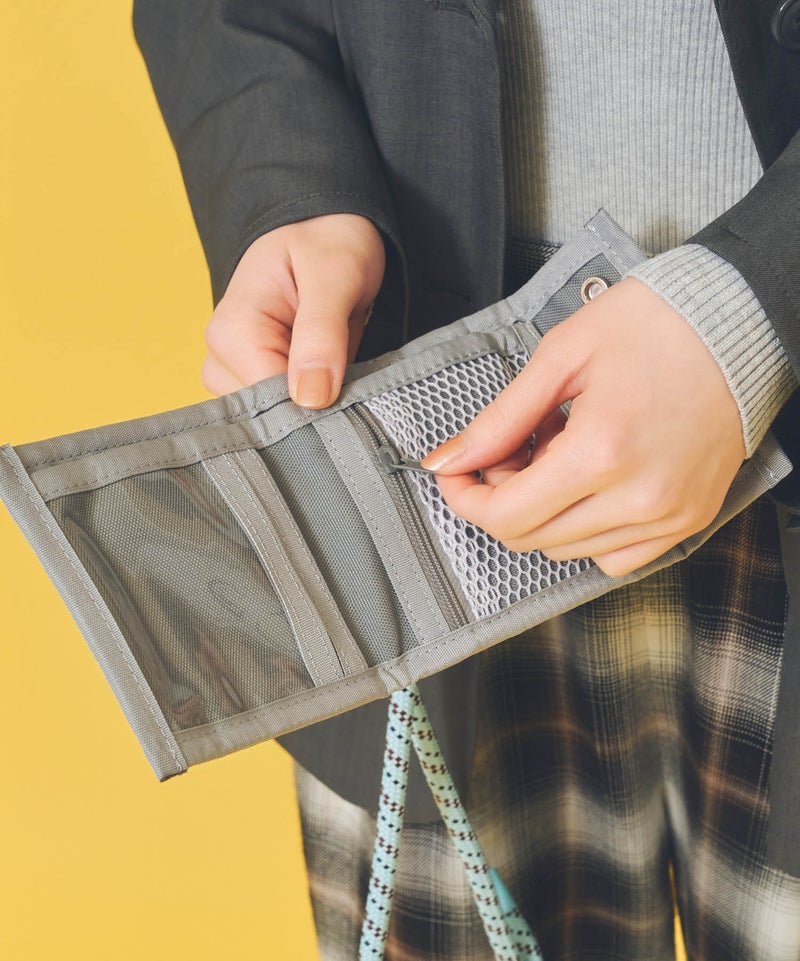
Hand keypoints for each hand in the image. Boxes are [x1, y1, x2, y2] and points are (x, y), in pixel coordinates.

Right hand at [201, 213, 384, 405]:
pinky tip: (331, 379)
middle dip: (314, 407)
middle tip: (351, 374)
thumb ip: (322, 333)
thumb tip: (311, 397)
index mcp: (232, 331)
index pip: (268, 401)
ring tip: (341, 366)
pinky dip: (313, 404)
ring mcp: (235, 372)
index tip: (347, 392)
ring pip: (277, 419)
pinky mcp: (255, 380)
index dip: (312, 406)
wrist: (328, 229)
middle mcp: (223, 357)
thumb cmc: (328, 241)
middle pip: (269, 416)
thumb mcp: (335, 274)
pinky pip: (284, 411)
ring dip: (316, 407)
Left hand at [421, 277, 745, 576]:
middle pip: (531, 537)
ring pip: (567, 549)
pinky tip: (588, 483)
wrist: (737, 322)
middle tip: (510, 448)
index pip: (506, 516)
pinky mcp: (689, 520)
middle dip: (501, 497)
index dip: (465, 497)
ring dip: (543, 510)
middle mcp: (639, 498)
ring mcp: (669, 516)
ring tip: (558, 450)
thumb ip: (498, 419)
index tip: (455, 473)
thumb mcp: (560, 357)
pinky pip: (615, 556)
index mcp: (602, 452)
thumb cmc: (656, 324)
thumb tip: (448, 460)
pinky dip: (586, 530)